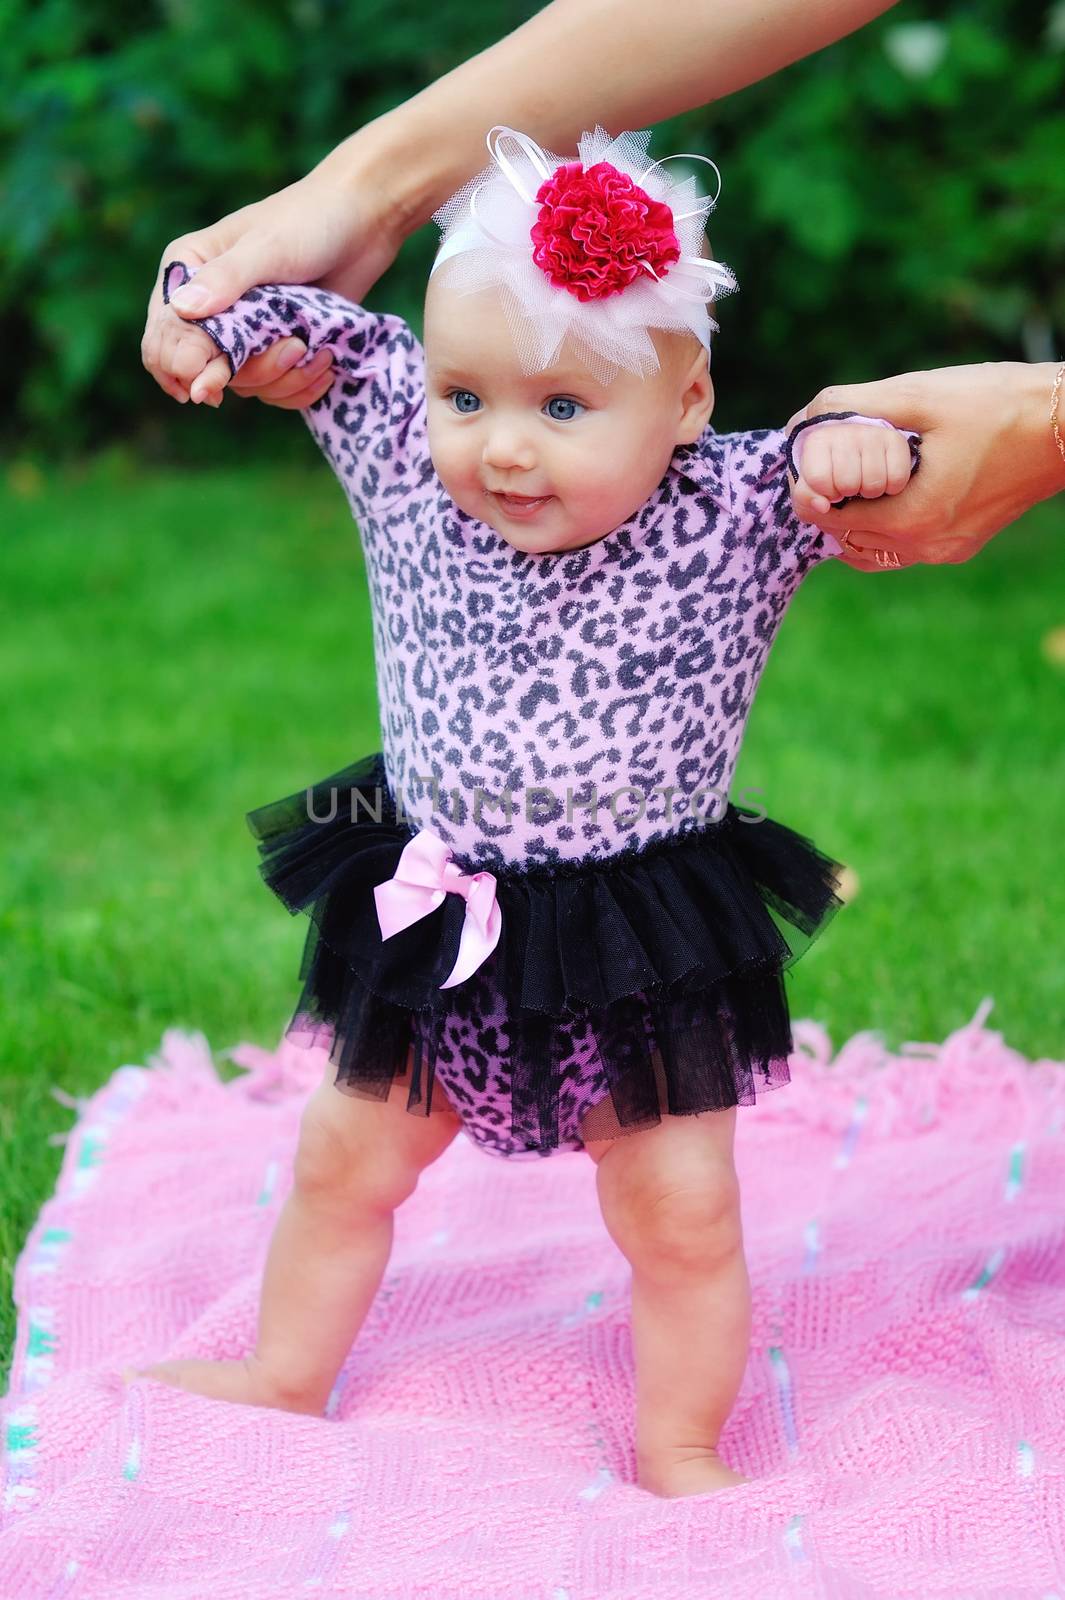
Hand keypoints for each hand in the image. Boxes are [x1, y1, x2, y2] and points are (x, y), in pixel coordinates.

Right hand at [141, 135, 403, 409]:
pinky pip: (275, 391)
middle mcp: (209, 308)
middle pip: (204, 371)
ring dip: (282, 377)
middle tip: (290, 349)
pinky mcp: (277, 350)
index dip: (180, 365)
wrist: (361, 224)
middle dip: (247, 372)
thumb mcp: (266, 247)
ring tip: (312, 344)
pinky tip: (325, 361)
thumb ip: (226, 279)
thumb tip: (182, 310)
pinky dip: (301, 385)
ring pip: (245, 386)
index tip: (212, 382)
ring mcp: (244, 333)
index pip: (163, 335)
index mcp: (188, 274)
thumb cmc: (308, 221)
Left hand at [786, 363, 1064, 568]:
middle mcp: (925, 546)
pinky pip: (904, 547)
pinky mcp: (962, 544)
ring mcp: (946, 550)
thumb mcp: (920, 395)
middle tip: (821, 467)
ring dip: (853, 520)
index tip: (802, 462)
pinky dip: (884, 524)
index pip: (827, 520)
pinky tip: (888, 489)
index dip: (804, 491)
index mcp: (911, 517)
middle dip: (827, 505)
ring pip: (873, 550)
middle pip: (846, 540)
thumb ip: (855, 405)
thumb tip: (804, 416)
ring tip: (850, 478)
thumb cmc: (998, 403)